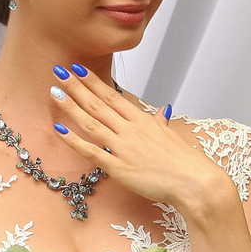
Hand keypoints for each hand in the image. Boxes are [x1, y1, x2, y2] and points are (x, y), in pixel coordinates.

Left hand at [48, 68, 230, 217]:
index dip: (93, 82)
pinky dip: (75, 141)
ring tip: (55, 93)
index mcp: (143, 121)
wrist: (195, 182)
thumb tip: (163, 110)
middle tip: (59, 71)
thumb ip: (161, 122)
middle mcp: (130, 130)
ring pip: (91, 123)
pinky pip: (92, 152)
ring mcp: (123, 148)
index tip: (78, 69)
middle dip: (76, 87)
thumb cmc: (185, 162)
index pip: (113, 96)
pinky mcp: (119, 168)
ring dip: (71, 107)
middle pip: (98, 104)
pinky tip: (60, 130)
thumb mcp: (171, 135)